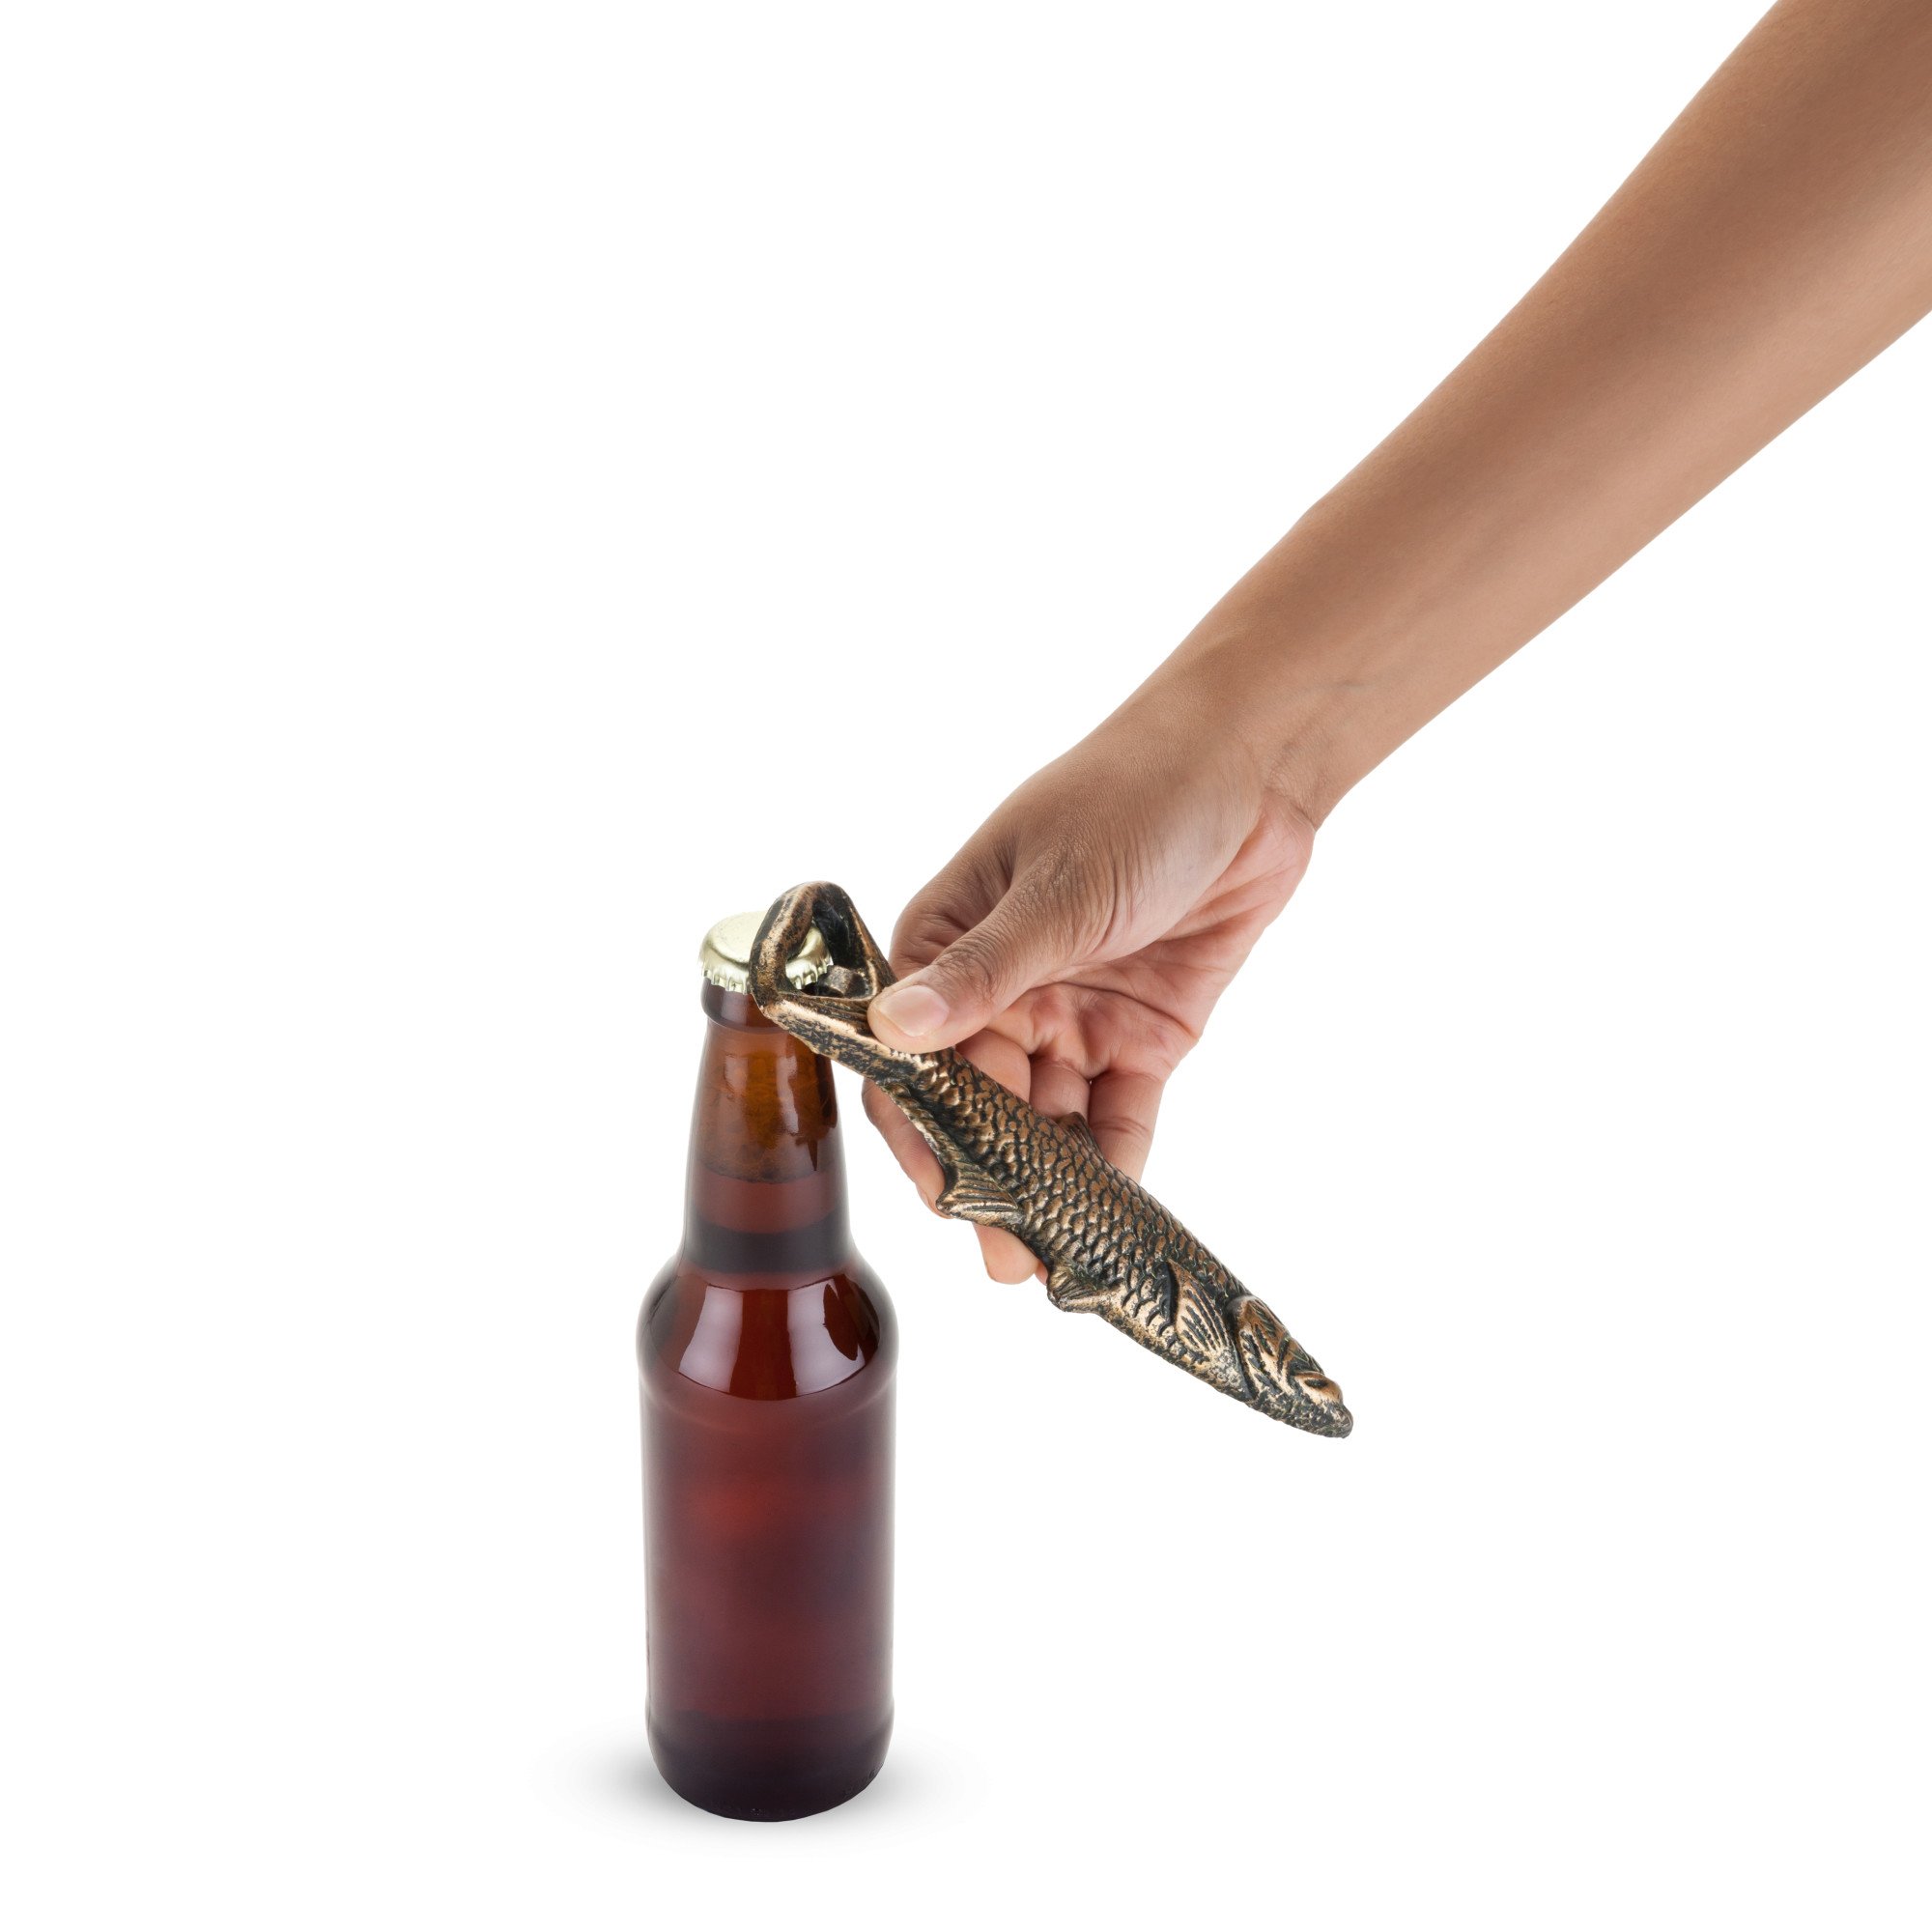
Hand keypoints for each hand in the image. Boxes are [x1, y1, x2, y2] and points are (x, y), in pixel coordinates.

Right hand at [862, 685, 1314, 1280]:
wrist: (1252, 771)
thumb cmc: (1132, 798)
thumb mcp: (1054, 889)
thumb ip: (981, 972)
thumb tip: (891, 1031)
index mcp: (948, 942)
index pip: (913, 1055)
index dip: (922, 1129)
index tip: (943, 1194)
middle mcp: (1002, 987)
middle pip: (981, 1103)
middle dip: (992, 1178)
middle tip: (1005, 1256)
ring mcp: (1071, 1012)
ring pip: (1049, 1120)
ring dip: (1052, 1186)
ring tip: (1057, 1259)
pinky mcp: (1141, 1033)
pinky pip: (1120, 1113)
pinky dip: (1118, 1162)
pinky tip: (1116, 1214)